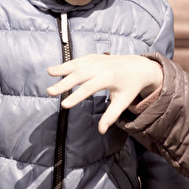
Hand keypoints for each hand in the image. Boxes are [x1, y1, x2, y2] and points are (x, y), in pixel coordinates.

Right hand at [47, 54, 162, 133]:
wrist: (139, 66)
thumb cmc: (130, 86)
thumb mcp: (123, 101)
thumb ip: (111, 115)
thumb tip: (101, 131)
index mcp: (110, 77)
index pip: (90, 88)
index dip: (76, 97)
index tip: (64, 105)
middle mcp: (102, 66)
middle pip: (80, 75)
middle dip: (64, 83)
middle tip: (50, 92)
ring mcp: (98, 59)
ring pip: (78, 64)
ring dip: (63, 68)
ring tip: (49, 72)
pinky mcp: (95, 57)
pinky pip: (80, 60)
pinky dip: (69, 63)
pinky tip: (58, 69)